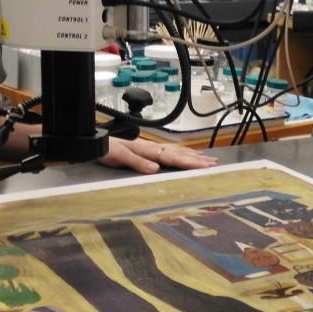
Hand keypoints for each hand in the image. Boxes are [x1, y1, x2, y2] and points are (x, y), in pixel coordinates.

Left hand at [99, 137, 217, 174]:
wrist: (98, 143)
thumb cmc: (107, 149)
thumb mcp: (119, 156)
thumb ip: (137, 162)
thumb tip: (155, 168)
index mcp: (149, 150)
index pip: (173, 157)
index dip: (190, 162)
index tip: (205, 166)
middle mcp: (153, 148)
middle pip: (180, 154)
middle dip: (198, 159)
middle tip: (215, 164)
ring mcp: (152, 148)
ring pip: (177, 151)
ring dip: (194, 156)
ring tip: (208, 159)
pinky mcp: (148, 150)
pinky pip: (170, 152)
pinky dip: (182, 153)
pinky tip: (187, 155)